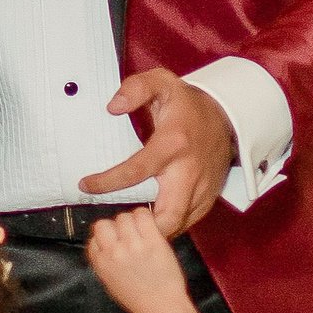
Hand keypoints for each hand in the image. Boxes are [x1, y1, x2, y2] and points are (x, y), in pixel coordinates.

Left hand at [77, 71, 234, 236]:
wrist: (226, 117)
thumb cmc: (187, 104)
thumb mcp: (163, 82)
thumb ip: (136, 88)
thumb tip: (113, 106)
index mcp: (173, 144)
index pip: (136, 171)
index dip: (108, 182)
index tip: (86, 186)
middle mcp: (190, 171)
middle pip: (167, 216)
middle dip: (142, 228)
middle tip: (117, 224)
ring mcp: (202, 188)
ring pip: (178, 224)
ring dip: (154, 229)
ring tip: (130, 223)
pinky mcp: (209, 198)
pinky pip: (188, 222)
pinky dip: (169, 226)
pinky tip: (151, 220)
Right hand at [85, 205, 191, 312]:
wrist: (161, 307)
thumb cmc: (139, 299)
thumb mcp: (110, 282)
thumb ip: (104, 262)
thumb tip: (103, 244)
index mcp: (102, 263)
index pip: (93, 238)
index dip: (104, 238)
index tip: (113, 241)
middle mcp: (114, 252)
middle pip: (104, 224)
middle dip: (114, 228)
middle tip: (126, 235)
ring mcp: (133, 245)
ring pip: (124, 217)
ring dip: (131, 221)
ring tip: (140, 232)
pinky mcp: (152, 241)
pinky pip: (143, 215)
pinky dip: (145, 216)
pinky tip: (149, 227)